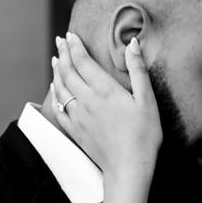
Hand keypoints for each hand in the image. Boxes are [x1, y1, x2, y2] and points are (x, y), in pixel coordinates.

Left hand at [50, 33, 161, 188]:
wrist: (128, 167)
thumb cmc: (143, 134)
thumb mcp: (147, 99)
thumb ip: (138, 70)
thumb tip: (132, 44)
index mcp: (104, 89)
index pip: (82, 61)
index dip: (75, 46)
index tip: (70, 35)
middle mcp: (86, 100)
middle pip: (68, 71)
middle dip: (63, 53)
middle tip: (60, 41)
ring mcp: (77, 116)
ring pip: (60, 88)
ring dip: (57, 71)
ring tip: (56, 59)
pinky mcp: (74, 130)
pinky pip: (58, 108)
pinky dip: (54, 95)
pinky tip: (55, 89)